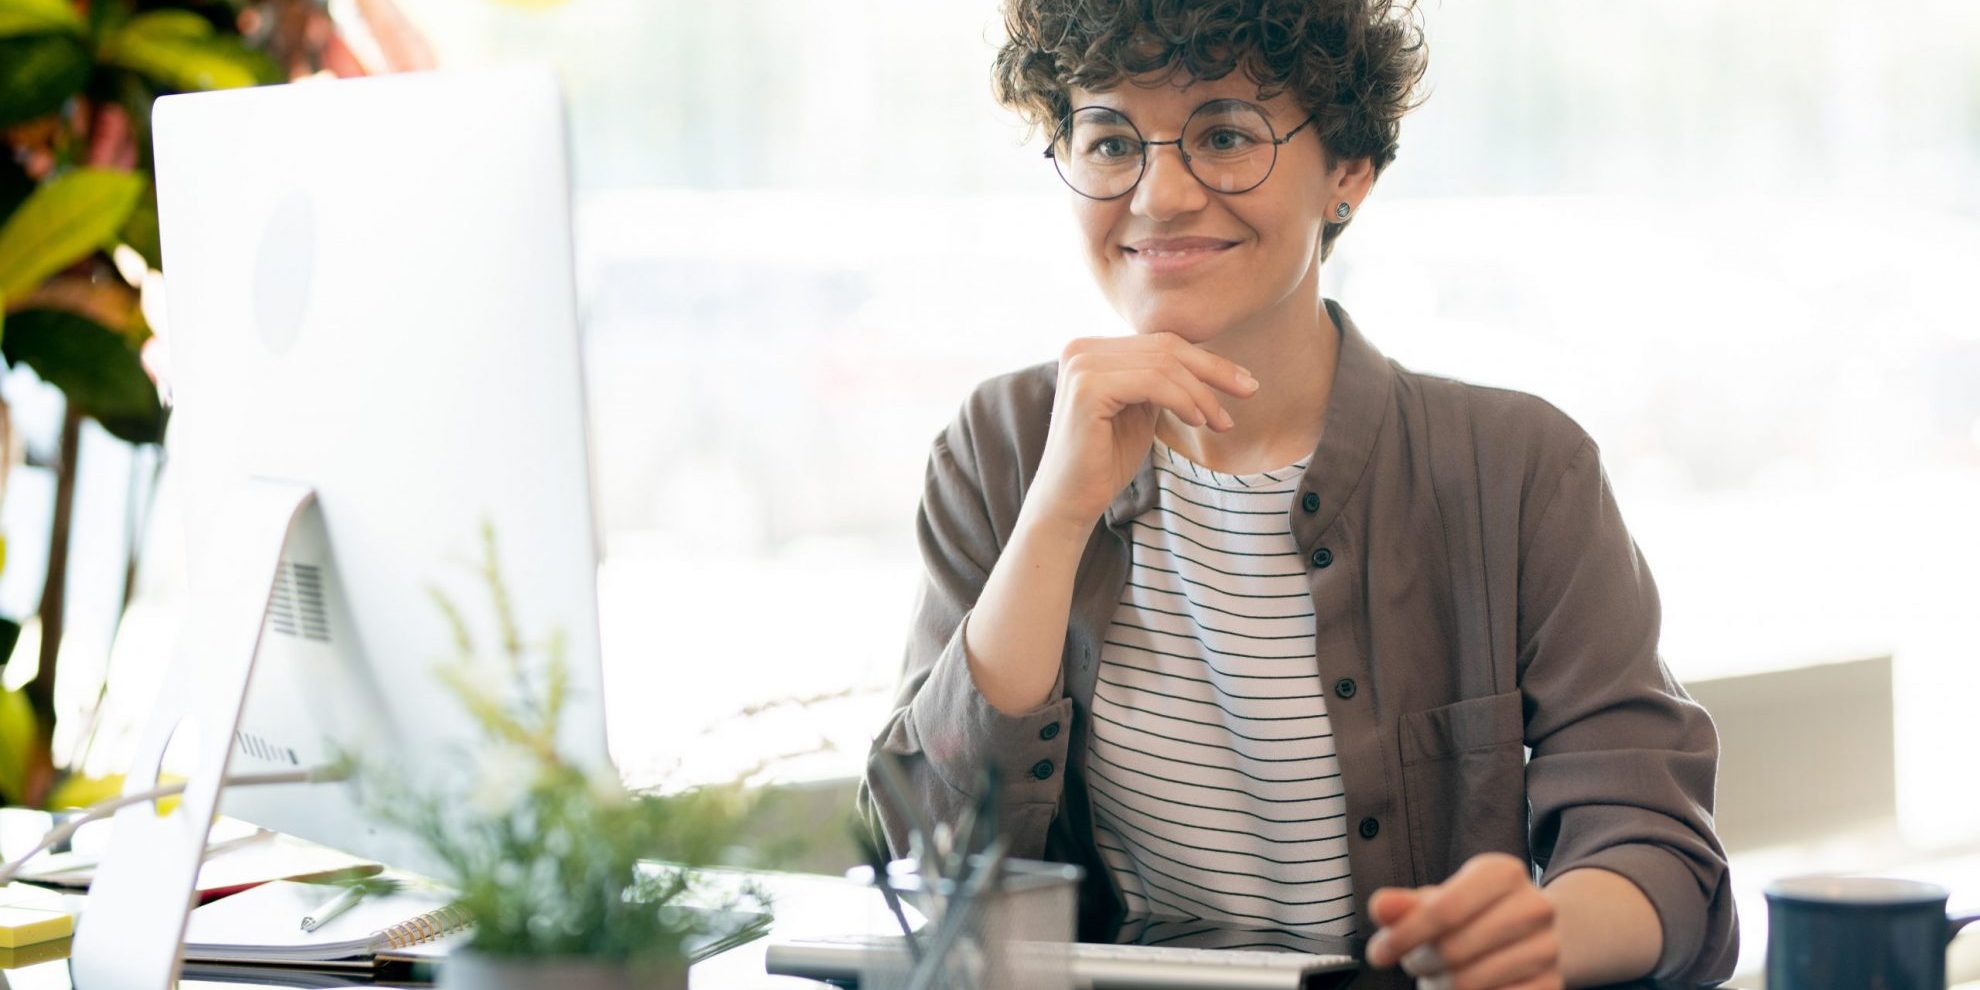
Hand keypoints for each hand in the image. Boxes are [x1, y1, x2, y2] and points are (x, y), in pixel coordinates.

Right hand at [1024, 333, 1257, 534]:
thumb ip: (1161, 382)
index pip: (1161, 343)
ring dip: (1202, 393)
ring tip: (1221, 422)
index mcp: (1092, 349)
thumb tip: (1210, 364)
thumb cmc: (1106, 462)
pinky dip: (1183, 400)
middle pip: (1165, 348)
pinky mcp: (1087, 387)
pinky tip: (1199, 421)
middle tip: (1250, 391)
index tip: (1243, 382)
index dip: (1207, 361)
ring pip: (1163, 365)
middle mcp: (1081, 348)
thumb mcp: (1141, 411)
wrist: (1070, 502)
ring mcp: (1081, 365)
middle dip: (1214, 371)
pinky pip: (1152, 382)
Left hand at [1365, 852, 1561, 989]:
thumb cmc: (1469, 914)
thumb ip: (1403, 905)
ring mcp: (1548, 949)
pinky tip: (1464, 988)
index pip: (1443, 910)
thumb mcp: (1435, 901)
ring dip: (1440, 985)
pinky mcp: (1551, 985)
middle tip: (1414, 963)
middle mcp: (1534, 907)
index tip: (1377, 954)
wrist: (1525, 936)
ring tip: (1438, 975)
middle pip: (1453, 950)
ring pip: (1470, 983)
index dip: (1403, 936)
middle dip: (1419, 962)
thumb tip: (1380, 907)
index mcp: (1503, 873)